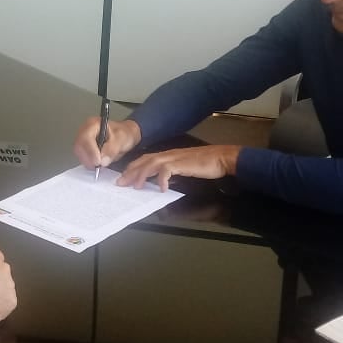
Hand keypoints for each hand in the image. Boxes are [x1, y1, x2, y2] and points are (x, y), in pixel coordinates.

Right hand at [73, 117, 140, 169]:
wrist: (124, 135)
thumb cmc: (123, 134)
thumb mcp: (122, 139)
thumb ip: (112, 149)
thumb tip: (102, 161)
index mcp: (93, 124)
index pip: (86, 138)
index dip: (91, 151)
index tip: (98, 162)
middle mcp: (84, 130)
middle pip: (79, 146)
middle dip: (88, 158)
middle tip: (99, 165)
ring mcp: (82, 138)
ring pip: (78, 153)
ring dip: (88, 161)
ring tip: (99, 164)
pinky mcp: (82, 147)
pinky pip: (81, 156)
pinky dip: (88, 162)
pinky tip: (96, 163)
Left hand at [117, 144, 240, 191]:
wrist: (220, 158)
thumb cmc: (205, 164)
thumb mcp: (184, 169)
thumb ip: (172, 173)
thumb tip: (162, 183)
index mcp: (169, 155)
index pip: (146, 159)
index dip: (134, 167)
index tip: (124, 177)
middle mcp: (169, 155)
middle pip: (145, 161)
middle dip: (131, 172)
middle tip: (121, 183)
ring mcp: (175, 158)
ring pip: (152, 164)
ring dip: (141, 175)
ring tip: (135, 186)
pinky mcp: (182, 163)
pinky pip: (167, 170)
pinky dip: (161, 179)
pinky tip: (161, 188)